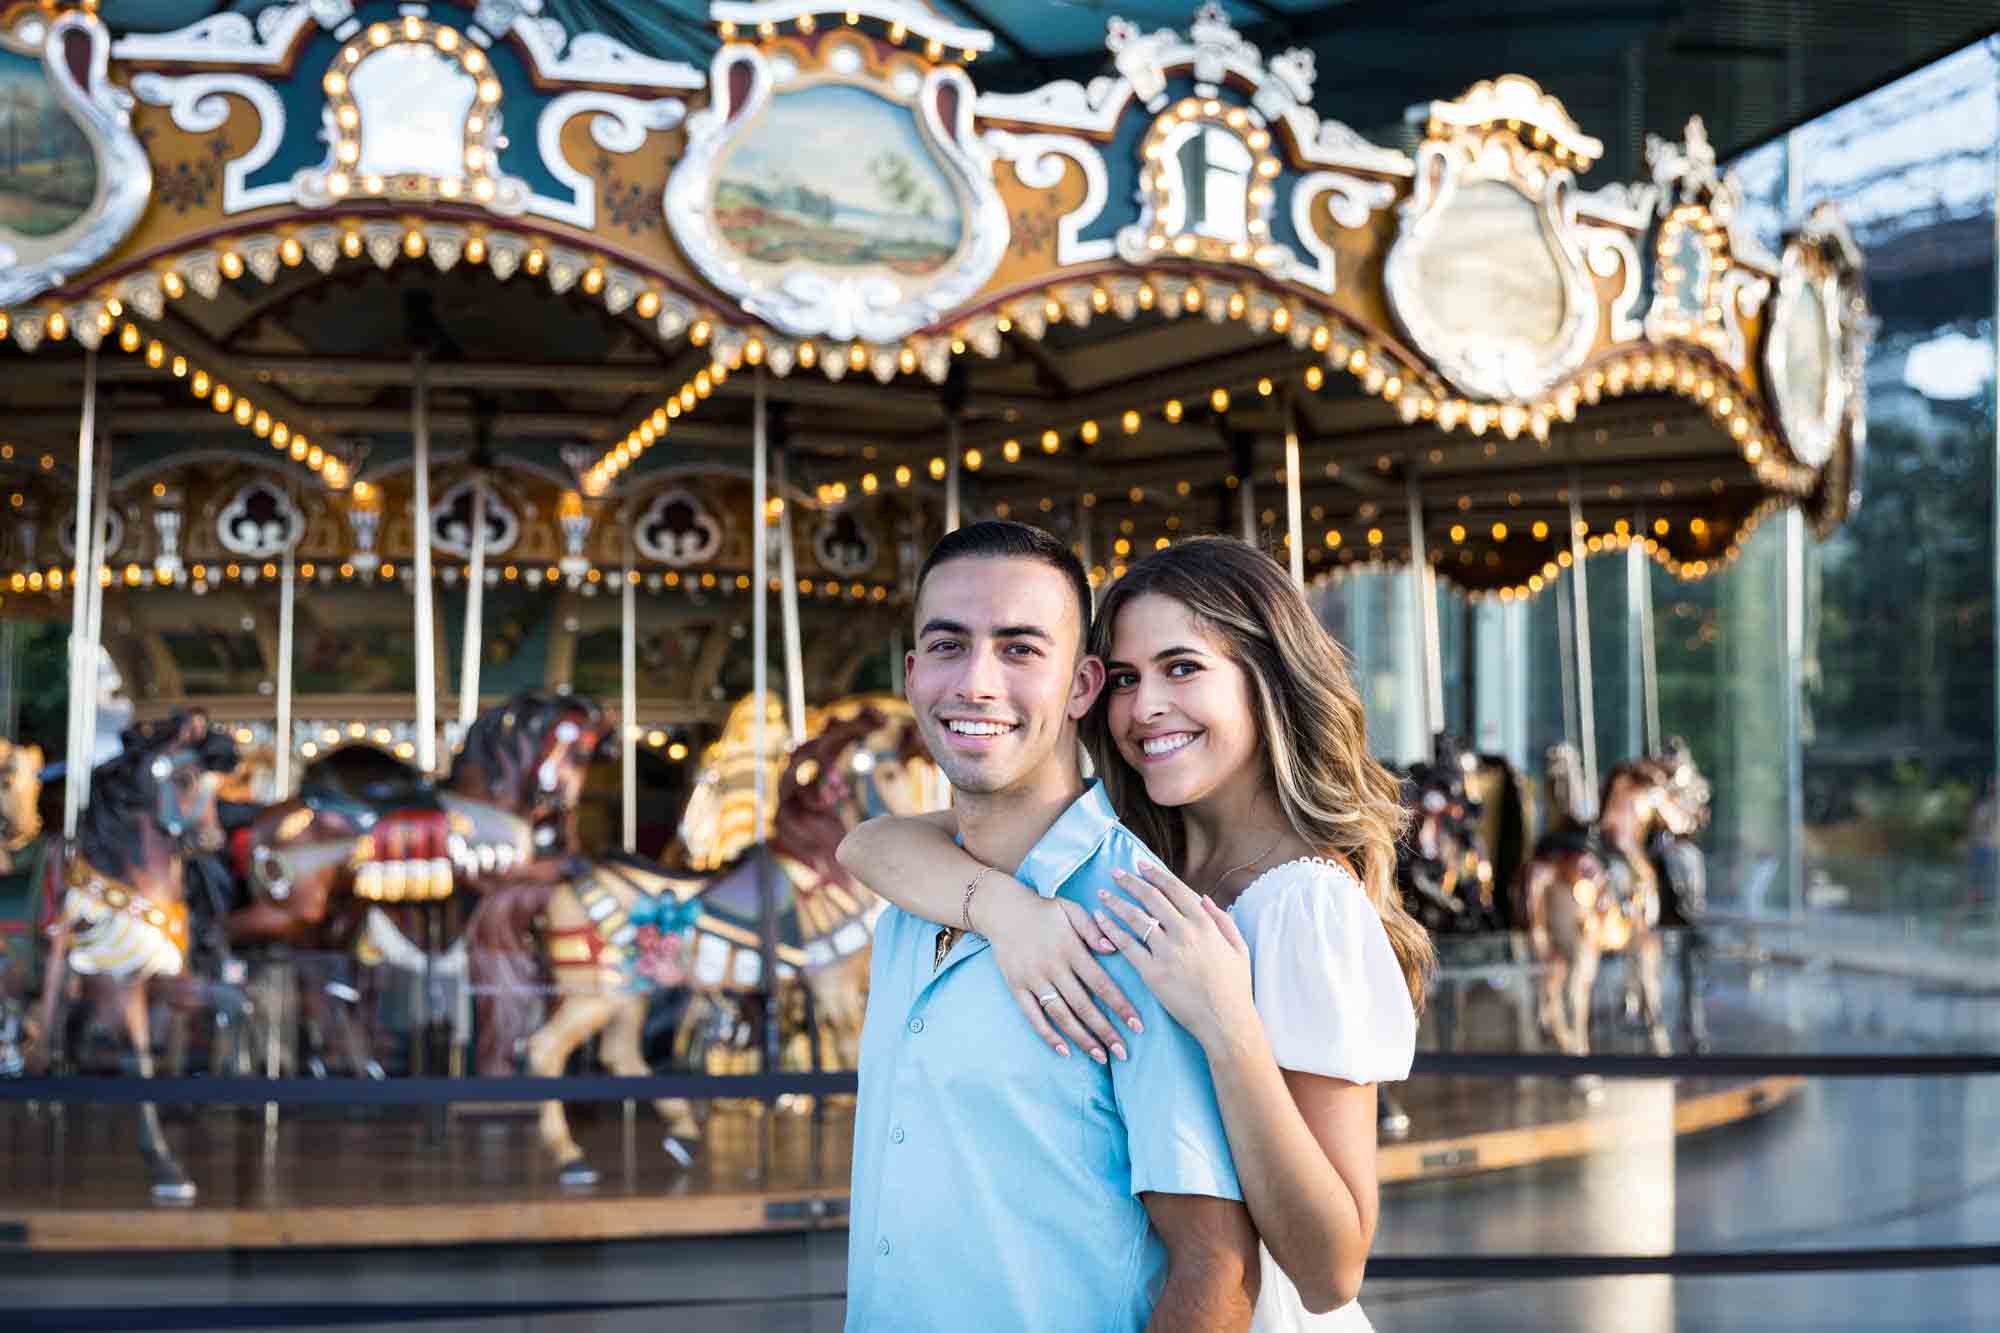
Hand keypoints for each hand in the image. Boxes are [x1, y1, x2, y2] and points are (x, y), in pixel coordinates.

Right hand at [979, 884, 1143, 1064]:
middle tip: (1123, 1053)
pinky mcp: (1016, 987)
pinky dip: (1048, 1034)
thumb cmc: (1044, 910)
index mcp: (1071, 948)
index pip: (1100, 983)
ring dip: (1081, 1038)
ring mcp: (1033, 979)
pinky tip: (1064, 1051)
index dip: (1120, 1005)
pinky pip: (1033, 1016)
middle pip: (1083, 1005)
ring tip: (1100, 1056)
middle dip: (1105, 1031)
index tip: (1137, 1026)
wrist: (1002, 909)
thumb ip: (1093, 928)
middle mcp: (1053, 967)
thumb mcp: (1071, 909)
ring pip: (1061, 1014)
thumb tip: (1113, 949)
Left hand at [1094, 863, 1256, 1049]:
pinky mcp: (1152, 973)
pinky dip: (1111, 931)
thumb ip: (1223, 920)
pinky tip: (1100, 921)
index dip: (1156, 875)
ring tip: (1102, 894)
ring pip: (1135, 918)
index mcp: (1205, 923)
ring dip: (1116, 902)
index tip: (1142, 866)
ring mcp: (1167, 952)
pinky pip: (1127, 946)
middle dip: (1130, 882)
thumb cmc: (1235, 987)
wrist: (1226, 1021)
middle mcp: (1184, 932)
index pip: (1175, 889)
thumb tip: (1204, 899)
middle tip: (1115, 873)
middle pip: (1151, 898)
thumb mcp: (1239, 947)